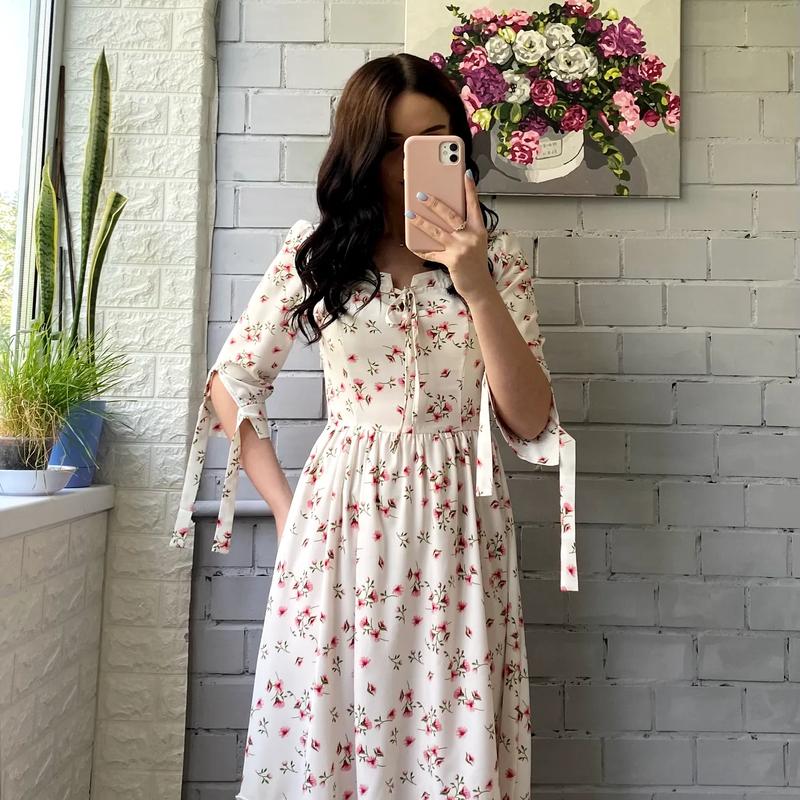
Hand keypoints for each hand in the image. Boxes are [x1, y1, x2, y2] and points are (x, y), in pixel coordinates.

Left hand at [405, 170, 493, 300]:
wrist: (479, 286)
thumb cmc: (476, 263)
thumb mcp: (476, 242)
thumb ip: (465, 228)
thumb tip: (446, 215)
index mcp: (478, 229)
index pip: (474, 205)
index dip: (470, 189)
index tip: (466, 174)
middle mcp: (470, 236)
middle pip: (450, 215)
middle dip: (434, 203)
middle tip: (421, 194)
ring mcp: (461, 248)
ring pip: (436, 231)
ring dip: (420, 222)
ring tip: (409, 214)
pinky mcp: (451, 260)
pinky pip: (431, 252)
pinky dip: (420, 248)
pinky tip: (411, 243)